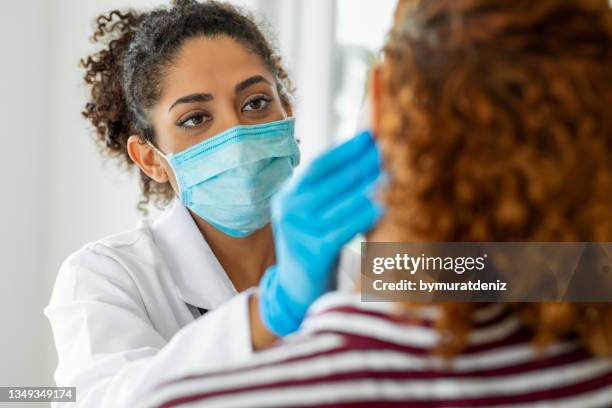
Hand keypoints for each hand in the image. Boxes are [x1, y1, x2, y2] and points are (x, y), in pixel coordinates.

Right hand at [258, 130, 384, 335]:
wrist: (297, 291)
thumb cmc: (314, 246)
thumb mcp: (313, 215)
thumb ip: (329, 190)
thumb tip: (364, 157)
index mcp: (287, 196)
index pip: (318, 165)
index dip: (345, 149)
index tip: (370, 136)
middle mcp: (287, 210)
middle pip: (331, 180)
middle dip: (361, 163)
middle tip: (387, 150)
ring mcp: (297, 232)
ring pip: (339, 202)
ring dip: (368, 186)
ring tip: (392, 173)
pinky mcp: (312, 252)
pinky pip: (344, 228)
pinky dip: (364, 215)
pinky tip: (384, 206)